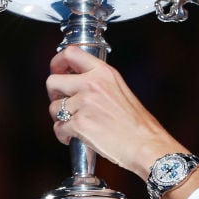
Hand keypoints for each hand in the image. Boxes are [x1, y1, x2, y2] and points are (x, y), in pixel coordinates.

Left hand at [46, 46, 186, 179]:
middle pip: (53, 81)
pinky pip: (58, 128)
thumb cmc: (137, 124)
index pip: (71, 54)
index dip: (58, 62)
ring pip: (53, 108)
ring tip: (74, 126)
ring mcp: (84, 104)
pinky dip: (64, 135)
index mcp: (104, 73)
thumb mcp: (120, 90)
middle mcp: (92, 85)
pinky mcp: (80, 124)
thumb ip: (99, 83)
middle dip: (53, 94)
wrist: (146, 145)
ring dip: (60, 119)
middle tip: (62, 103)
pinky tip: (74, 138)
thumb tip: (75, 85)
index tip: (57, 72)